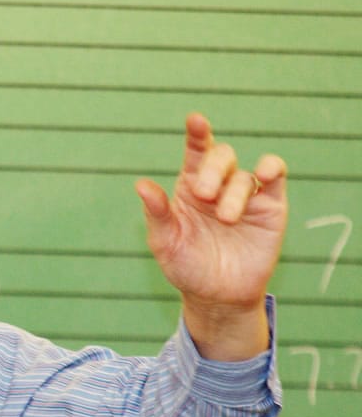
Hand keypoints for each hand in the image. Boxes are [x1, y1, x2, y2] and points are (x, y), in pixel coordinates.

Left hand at [135, 113, 287, 358]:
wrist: (217, 296)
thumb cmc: (186, 267)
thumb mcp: (165, 242)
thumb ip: (157, 213)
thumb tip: (141, 185)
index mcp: (190, 187)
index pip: (195, 152)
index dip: (197, 133)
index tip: (195, 120)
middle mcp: (219, 185)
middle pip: (221, 156)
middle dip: (212, 171)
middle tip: (203, 195)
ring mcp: (245, 195)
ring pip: (244, 174)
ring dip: (232, 193)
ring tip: (225, 220)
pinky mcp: (270, 207)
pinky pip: (275, 177)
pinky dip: (271, 169)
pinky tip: (264, 175)